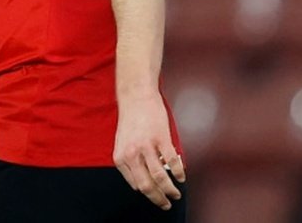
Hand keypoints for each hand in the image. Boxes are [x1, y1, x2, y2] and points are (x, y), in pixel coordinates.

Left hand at [113, 92, 185, 210]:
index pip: (135, 185)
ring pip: (160, 178)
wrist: (136, 96)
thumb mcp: (122, 143)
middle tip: (167, 204)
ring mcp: (146, 147)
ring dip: (170, 190)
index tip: (156, 198)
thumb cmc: (131, 118)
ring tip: (176, 193)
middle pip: (147, 186)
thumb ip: (129, 161)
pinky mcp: (160, 138)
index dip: (147, 194)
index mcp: (120, 157)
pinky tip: (181, 176)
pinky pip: (172, 162)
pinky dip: (178, 172)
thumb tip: (140, 181)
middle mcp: (131, 154)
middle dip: (159, 199)